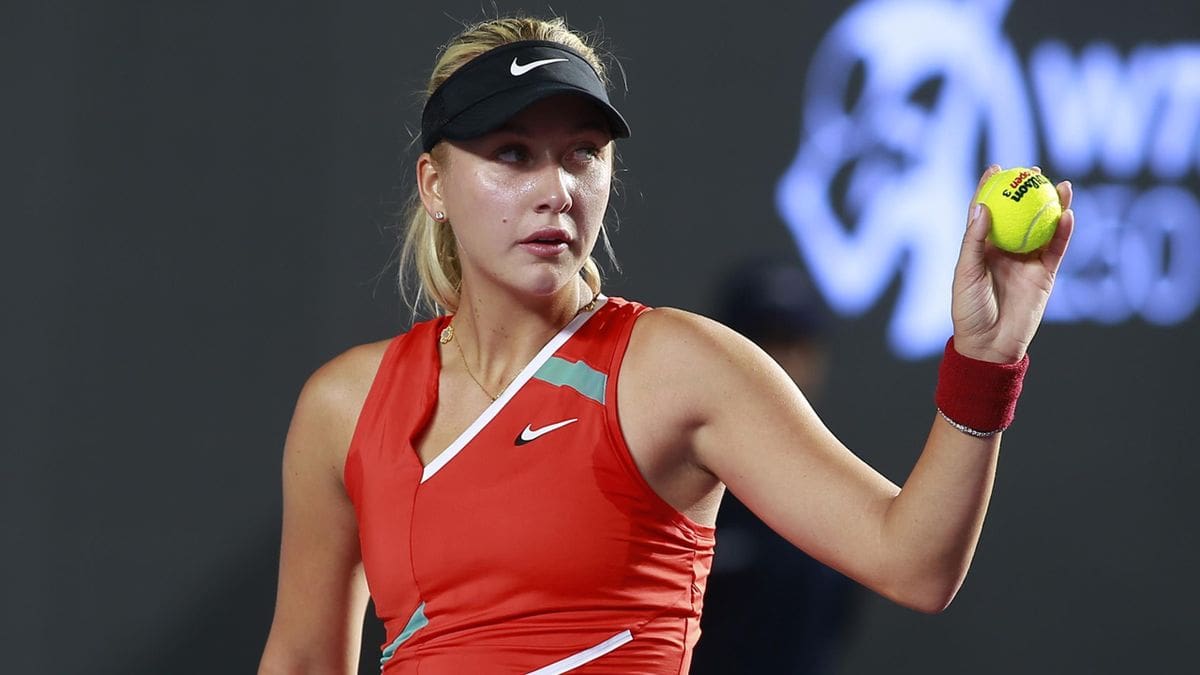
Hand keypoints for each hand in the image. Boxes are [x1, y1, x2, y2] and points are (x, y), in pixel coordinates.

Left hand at [950, 165, 1074, 363]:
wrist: (990, 344)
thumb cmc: (969, 310)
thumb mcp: (966, 273)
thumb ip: (974, 241)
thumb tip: (982, 207)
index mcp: (981, 248)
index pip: (986, 212)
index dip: (991, 189)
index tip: (996, 167)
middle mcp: (1005, 251)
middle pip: (1019, 214)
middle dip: (1027, 191)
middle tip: (1032, 170)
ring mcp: (1026, 261)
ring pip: (1043, 227)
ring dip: (1052, 205)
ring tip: (1060, 184)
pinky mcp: (1045, 274)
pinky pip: (1056, 248)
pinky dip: (1063, 231)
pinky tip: (1068, 213)